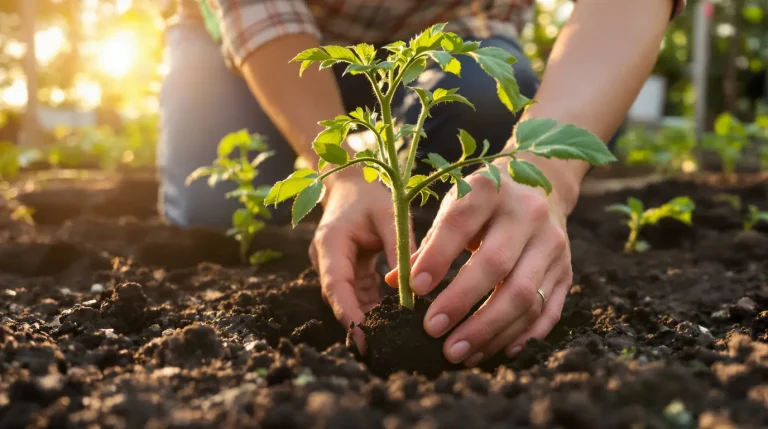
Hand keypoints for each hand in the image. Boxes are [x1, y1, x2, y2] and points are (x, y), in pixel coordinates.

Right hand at [309, 169, 412, 352]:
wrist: (353, 180)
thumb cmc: (372, 192)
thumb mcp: (390, 214)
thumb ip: (400, 248)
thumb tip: (409, 287)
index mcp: (331, 242)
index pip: (336, 286)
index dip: (348, 314)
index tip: (363, 338)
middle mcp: (327, 258)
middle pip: (341, 300)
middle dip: (359, 325)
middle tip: (383, 349)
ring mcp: (335, 266)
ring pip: (349, 301)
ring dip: (368, 319)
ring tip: (391, 340)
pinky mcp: (347, 270)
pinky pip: (359, 294)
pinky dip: (373, 307)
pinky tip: (393, 321)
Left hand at [386, 156, 578, 366]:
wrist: (543, 190)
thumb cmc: (484, 204)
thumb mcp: (455, 206)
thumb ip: (428, 243)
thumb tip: (395, 283)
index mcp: (491, 190)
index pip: (460, 223)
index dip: (437, 257)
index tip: (414, 290)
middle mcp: (528, 214)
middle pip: (496, 265)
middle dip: (461, 303)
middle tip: (432, 331)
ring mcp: (553, 244)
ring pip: (525, 295)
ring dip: (489, 330)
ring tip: (457, 351)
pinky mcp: (567, 271)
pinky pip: (548, 311)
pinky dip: (521, 336)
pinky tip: (496, 351)